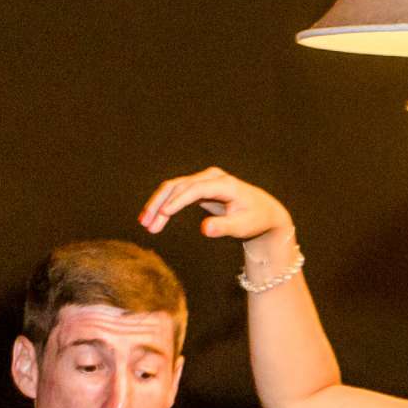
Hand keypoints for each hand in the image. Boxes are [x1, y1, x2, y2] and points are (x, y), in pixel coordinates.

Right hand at [138, 167, 296, 270]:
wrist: (262, 212)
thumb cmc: (255, 219)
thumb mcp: (243, 226)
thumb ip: (224, 227)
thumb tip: (204, 229)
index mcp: (224, 184)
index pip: (196, 189)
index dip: (178, 201)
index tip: (164, 214)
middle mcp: (212, 177)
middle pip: (179, 186)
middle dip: (161, 204)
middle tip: (146, 224)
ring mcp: (204, 180)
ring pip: (174, 189)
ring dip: (158, 205)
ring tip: (145, 224)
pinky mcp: (199, 187)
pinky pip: (177, 194)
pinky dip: (164, 205)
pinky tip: (154, 218)